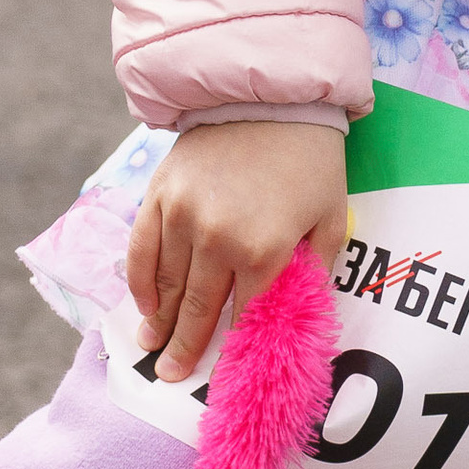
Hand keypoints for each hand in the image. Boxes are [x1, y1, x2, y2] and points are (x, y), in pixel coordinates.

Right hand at [128, 119, 350, 383]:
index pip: (244, 315)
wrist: (271, 92)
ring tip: (151, 347)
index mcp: (263, 250)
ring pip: (164, 284)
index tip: (222, 374)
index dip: (233, 347)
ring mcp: (181, 217)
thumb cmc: (309, 156)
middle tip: (170, 377)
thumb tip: (295, 310)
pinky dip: (138, 281)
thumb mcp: (329, 215)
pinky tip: (141, 303)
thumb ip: (313, 267)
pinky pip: (141, 249)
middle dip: (185, 348)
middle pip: (197, 308)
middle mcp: (216, 239)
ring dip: (157, 321)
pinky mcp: (159, 194)